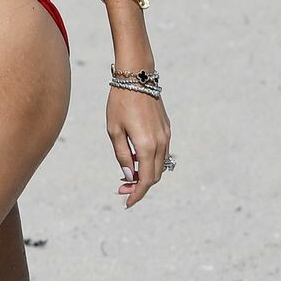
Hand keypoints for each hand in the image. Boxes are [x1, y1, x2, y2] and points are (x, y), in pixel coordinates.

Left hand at [107, 87, 171, 208]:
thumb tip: (128, 174)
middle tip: (121, 188)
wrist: (137, 78)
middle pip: (155, 176)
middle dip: (139, 186)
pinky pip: (162, 153)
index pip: (145, 180)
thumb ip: (122, 155)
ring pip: (160, 165)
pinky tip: (136, 160)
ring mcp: (166, 136)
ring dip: (146, 174)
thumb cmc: (120, 103)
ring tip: (126, 175)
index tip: (126, 202)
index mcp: (146, 146)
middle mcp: (160, 143)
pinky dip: (150, 162)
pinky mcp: (166, 129)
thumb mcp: (114, 130)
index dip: (137, 194)